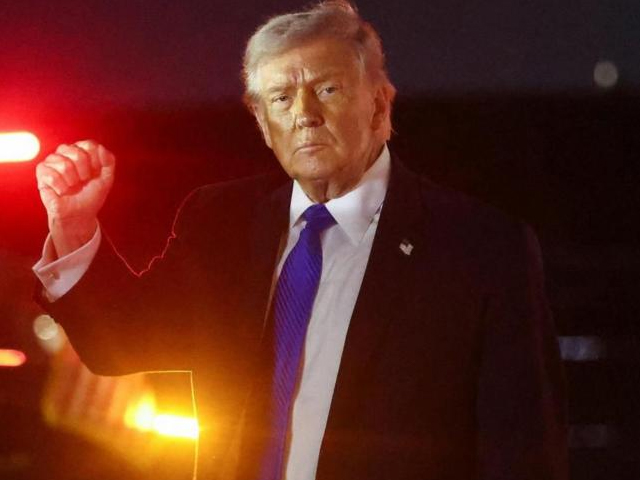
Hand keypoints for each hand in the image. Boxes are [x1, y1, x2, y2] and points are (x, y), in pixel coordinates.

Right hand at [36, 140, 115, 256]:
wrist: (79, 214)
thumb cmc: (91, 195)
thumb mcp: (106, 179)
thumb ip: (109, 162)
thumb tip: (100, 147)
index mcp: (82, 150)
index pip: (90, 145)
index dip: (96, 163)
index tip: (95, 174)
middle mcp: (66, 152)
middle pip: (78, 154)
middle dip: (84, 173)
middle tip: (83, 181)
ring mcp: (53, 160)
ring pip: (64, 164)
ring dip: (72, 181)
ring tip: (71, 186)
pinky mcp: (42, 171)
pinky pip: (52, 175)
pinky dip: (61, 187)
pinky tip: (61, 191)